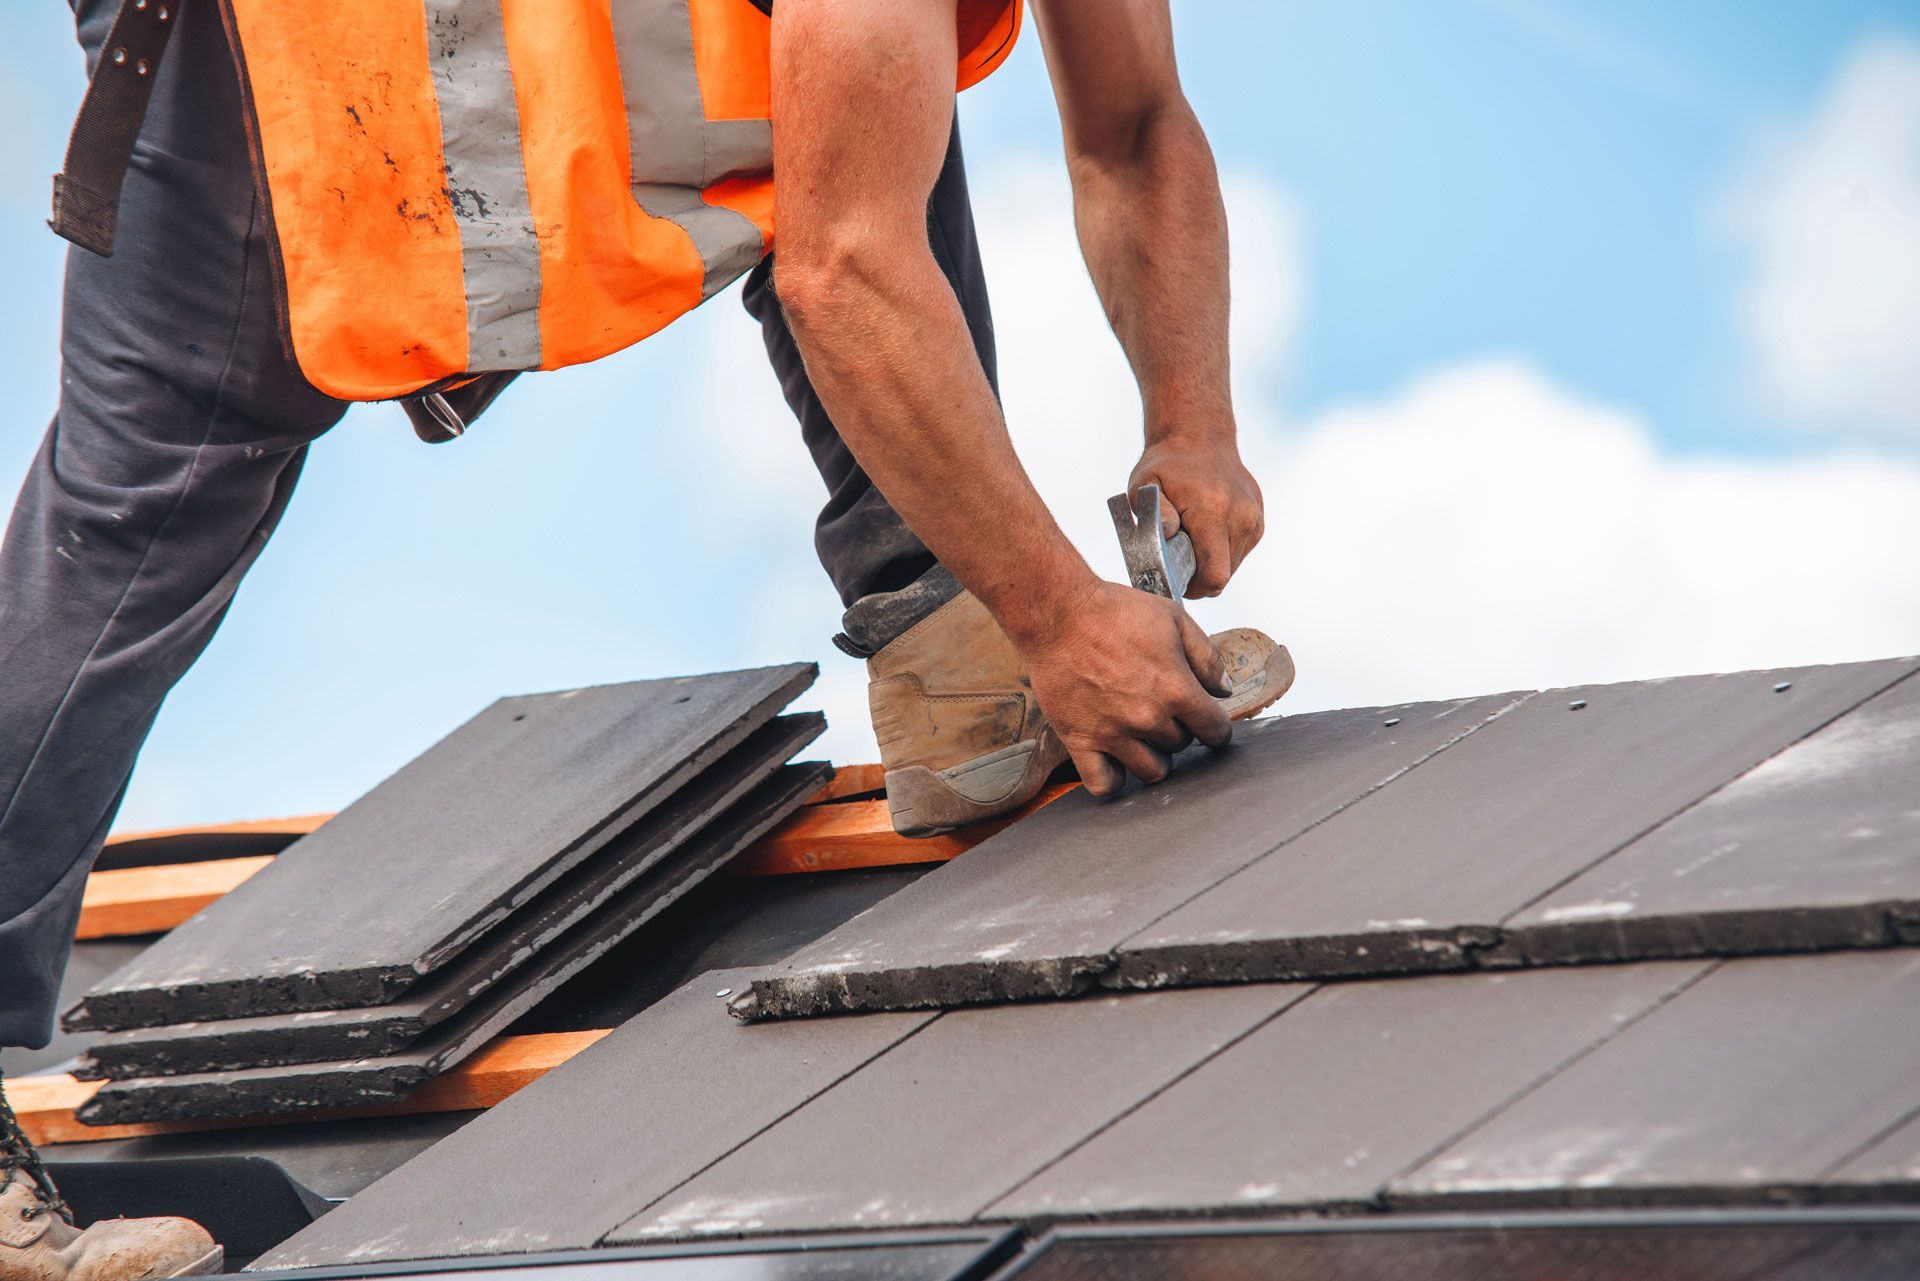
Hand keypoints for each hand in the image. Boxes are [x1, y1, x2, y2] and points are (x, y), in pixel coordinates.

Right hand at [1013, 579, 1234, 795]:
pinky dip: (1114, 780)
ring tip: (1143, 736)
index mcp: (1176, 689)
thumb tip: (1224, 690)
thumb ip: (1207, 657)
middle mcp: (1148, 718)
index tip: (1207, 722)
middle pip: (1181, 746)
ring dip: (1154, 756)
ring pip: (1151, 771)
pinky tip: (1116, 761)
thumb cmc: (1112, 612)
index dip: (1216, 726)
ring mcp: (1113, 733)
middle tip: (1164, 710)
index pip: (1215, 730)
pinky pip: (1104, 783)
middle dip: (1179, 730)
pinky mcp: (1080, 740)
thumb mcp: (1174, 619)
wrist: (1057, 614)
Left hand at [1129, 432, 1263, 597]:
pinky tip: (1205, 533)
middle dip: (1200, 577)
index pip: (1215, 574)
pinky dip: (1221, 551)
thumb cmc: (1167, 465)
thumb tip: (1170, 536)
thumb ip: (1155, 514)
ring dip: (1211, 564)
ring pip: (1233, 566)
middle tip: (1177, 562)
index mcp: (1213, 510)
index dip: (1195, 588)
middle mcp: (1241, 516)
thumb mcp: (1145, 484)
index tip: (1177, 583)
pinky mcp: (1259, 521)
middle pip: (1224, 575)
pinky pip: (1239, 552)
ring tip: (1190, 543)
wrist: (1201, 437)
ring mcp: (1254, 519)